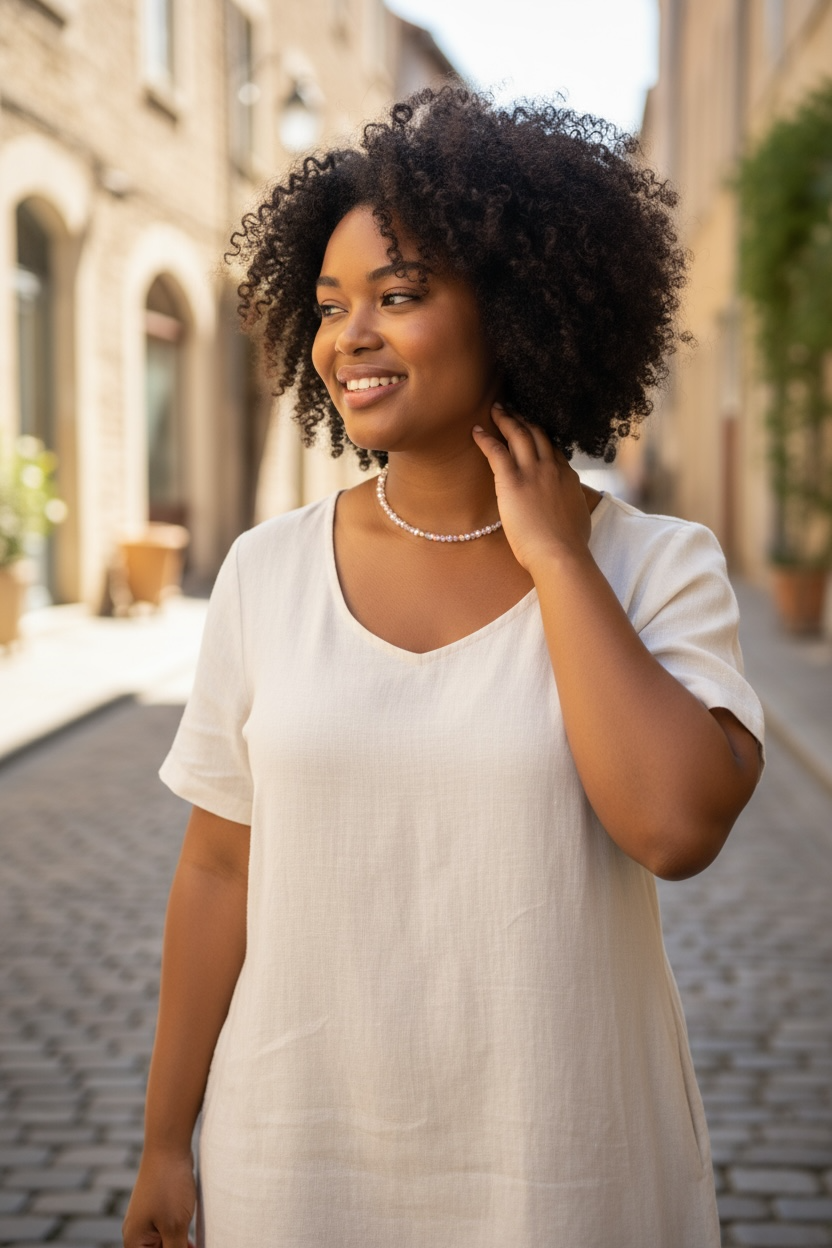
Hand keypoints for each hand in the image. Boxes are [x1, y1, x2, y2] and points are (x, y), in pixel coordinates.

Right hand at [122, 1149, 195, 1247]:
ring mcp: (148, 1220)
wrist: (168, 1145)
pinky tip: (195, 1242)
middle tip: (195, 1245)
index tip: (187, 1247)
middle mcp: (137, 1233)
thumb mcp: (175, 1226)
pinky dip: (181, 1239)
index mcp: (134, 1243)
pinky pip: (169, 1233)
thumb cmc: (169, 1185)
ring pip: (165, 1246)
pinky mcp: (159, 1208)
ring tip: (199, 1244)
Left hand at [472, 405, 591, 573]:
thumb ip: (572, 503)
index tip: (531, 427)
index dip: (541, 435)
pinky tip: (475, 430)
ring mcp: (532, 472)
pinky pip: (496, 452)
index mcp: (567, 476)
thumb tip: (570, 506)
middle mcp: (551, 468)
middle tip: (512, 408)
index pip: (553, 448)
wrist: (560, 554)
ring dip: (506, 419)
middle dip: (524, 418)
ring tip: (496, 408)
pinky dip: (485, 439)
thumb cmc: (569, 545)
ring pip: (518, 435)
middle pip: (537, 434)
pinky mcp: (512, 482)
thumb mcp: (579, 517)